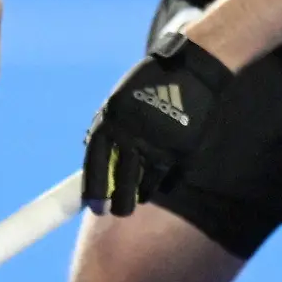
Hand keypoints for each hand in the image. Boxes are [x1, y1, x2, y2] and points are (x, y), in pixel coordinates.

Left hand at [82, 32, 233, 217]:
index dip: (94, 189)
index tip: (95, 207)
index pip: (95, 162)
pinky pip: (167, 174)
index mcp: (112, 120)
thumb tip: (89, 149)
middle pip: (121, 180)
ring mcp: (158, 142)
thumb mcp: (121, 99)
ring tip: (137, 200)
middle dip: (118, 202)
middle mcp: (133, 133)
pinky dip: (159, 182)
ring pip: (145, 182)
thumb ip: (107, 123)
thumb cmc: (151, 83)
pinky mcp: (181, 147)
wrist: (192, 70)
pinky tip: (156, 183)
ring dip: (140, 195)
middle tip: (117, 212)